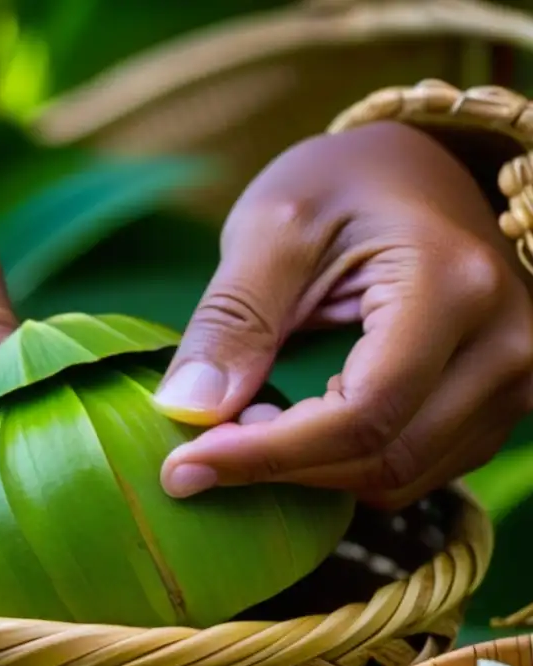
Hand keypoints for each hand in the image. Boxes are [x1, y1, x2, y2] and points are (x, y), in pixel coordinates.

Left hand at [154, 122, 532, 509]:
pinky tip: (298, 427)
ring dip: (312, 472)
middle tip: (205, 440)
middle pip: (384, 458)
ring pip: (402, 477)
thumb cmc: (339, 183)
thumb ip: (232, 319)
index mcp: (451, 288)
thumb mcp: (271, 228)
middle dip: (282, 467)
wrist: (412, 168)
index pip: (362, 414)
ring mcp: (515, 379)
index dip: (267, 454)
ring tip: (250, 419)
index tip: (185, 464)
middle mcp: (505, 344)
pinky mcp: (498, 401)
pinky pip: (419, 467)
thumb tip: (188, 412)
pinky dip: (346, 465)